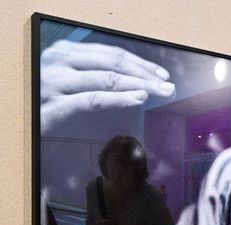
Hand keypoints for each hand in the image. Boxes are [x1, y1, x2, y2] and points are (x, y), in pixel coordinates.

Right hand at [40, 40, 175, 132]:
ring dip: (138, 85)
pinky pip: (93, 99)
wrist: (15, 119)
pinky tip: (138, 98)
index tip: (161, 75)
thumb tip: (131, 77)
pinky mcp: (55, 106)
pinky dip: (119, 98)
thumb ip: (91, 72)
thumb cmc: (44, 97)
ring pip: (107, 79)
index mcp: (66, 52)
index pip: (112, 54)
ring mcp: (56, 83)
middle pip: (114, 64)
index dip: (141, 64)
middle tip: (167, 86)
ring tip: (159, 92)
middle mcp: (61, 62)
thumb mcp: (65, 77)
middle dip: (145, 74)